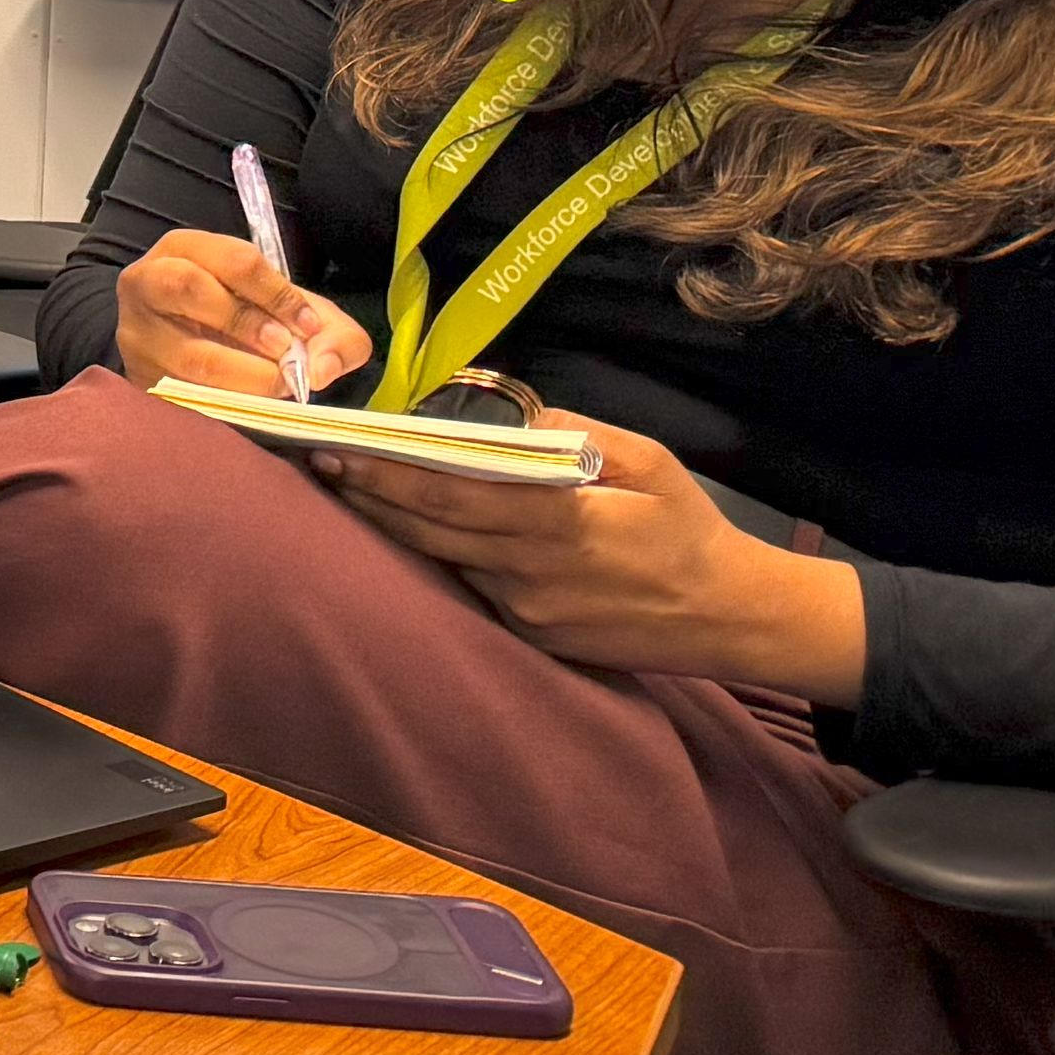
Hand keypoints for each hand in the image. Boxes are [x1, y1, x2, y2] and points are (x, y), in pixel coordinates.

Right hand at [108, 224, 364, 398]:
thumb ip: (332, 333)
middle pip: (190, 288)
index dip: (278, 293)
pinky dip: (224, 403)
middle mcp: (146, 282)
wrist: (186, 348)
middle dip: (247, 322)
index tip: (308, 326)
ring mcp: (136, 334)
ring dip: (242, 373)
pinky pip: (180, 396)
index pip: (233, 259)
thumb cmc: (243, 321)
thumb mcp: (289, 313)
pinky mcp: (137, 378)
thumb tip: (322, 369)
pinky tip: (248, 405)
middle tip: (285, 350)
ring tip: (274, 383)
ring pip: (185, 354)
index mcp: (186, 249)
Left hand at [314, 408, 870, 697]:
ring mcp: (530, 613)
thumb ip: (575, 433)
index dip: (388, 476)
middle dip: (370, 497)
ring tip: (352, 489)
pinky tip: (416, 531)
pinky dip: (443, 557)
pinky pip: (475, 589)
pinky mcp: (535, 637)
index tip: (340, 450)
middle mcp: (532, 575)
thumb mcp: (647, 462)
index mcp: (559, 526)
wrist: (733, 616)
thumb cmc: (689, 529)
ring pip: (446, 562)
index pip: (450, 496)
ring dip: (398, 527)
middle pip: (429, 532)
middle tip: (320, 462)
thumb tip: (514, 417)